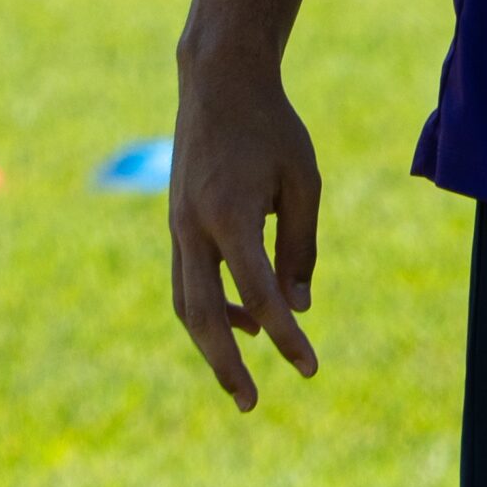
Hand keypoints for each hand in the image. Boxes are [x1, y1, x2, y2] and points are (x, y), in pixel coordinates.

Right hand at [170, 62, 321, 410]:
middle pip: (204, 316)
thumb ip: (300, 245)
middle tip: (252, 404)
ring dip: (211, 345)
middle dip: (227, 366)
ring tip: (243, 376)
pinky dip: (209, 308)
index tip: (310, 367)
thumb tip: (299, 307)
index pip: (260, 295)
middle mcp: (194, 229)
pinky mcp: (176, 224)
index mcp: (230, 216)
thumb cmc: (272, 127)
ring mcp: (177, 227)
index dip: (286, 336)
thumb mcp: (303, 180)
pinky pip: (186, 281)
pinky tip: (242, 317)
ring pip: (187, 304)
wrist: (219, 81)